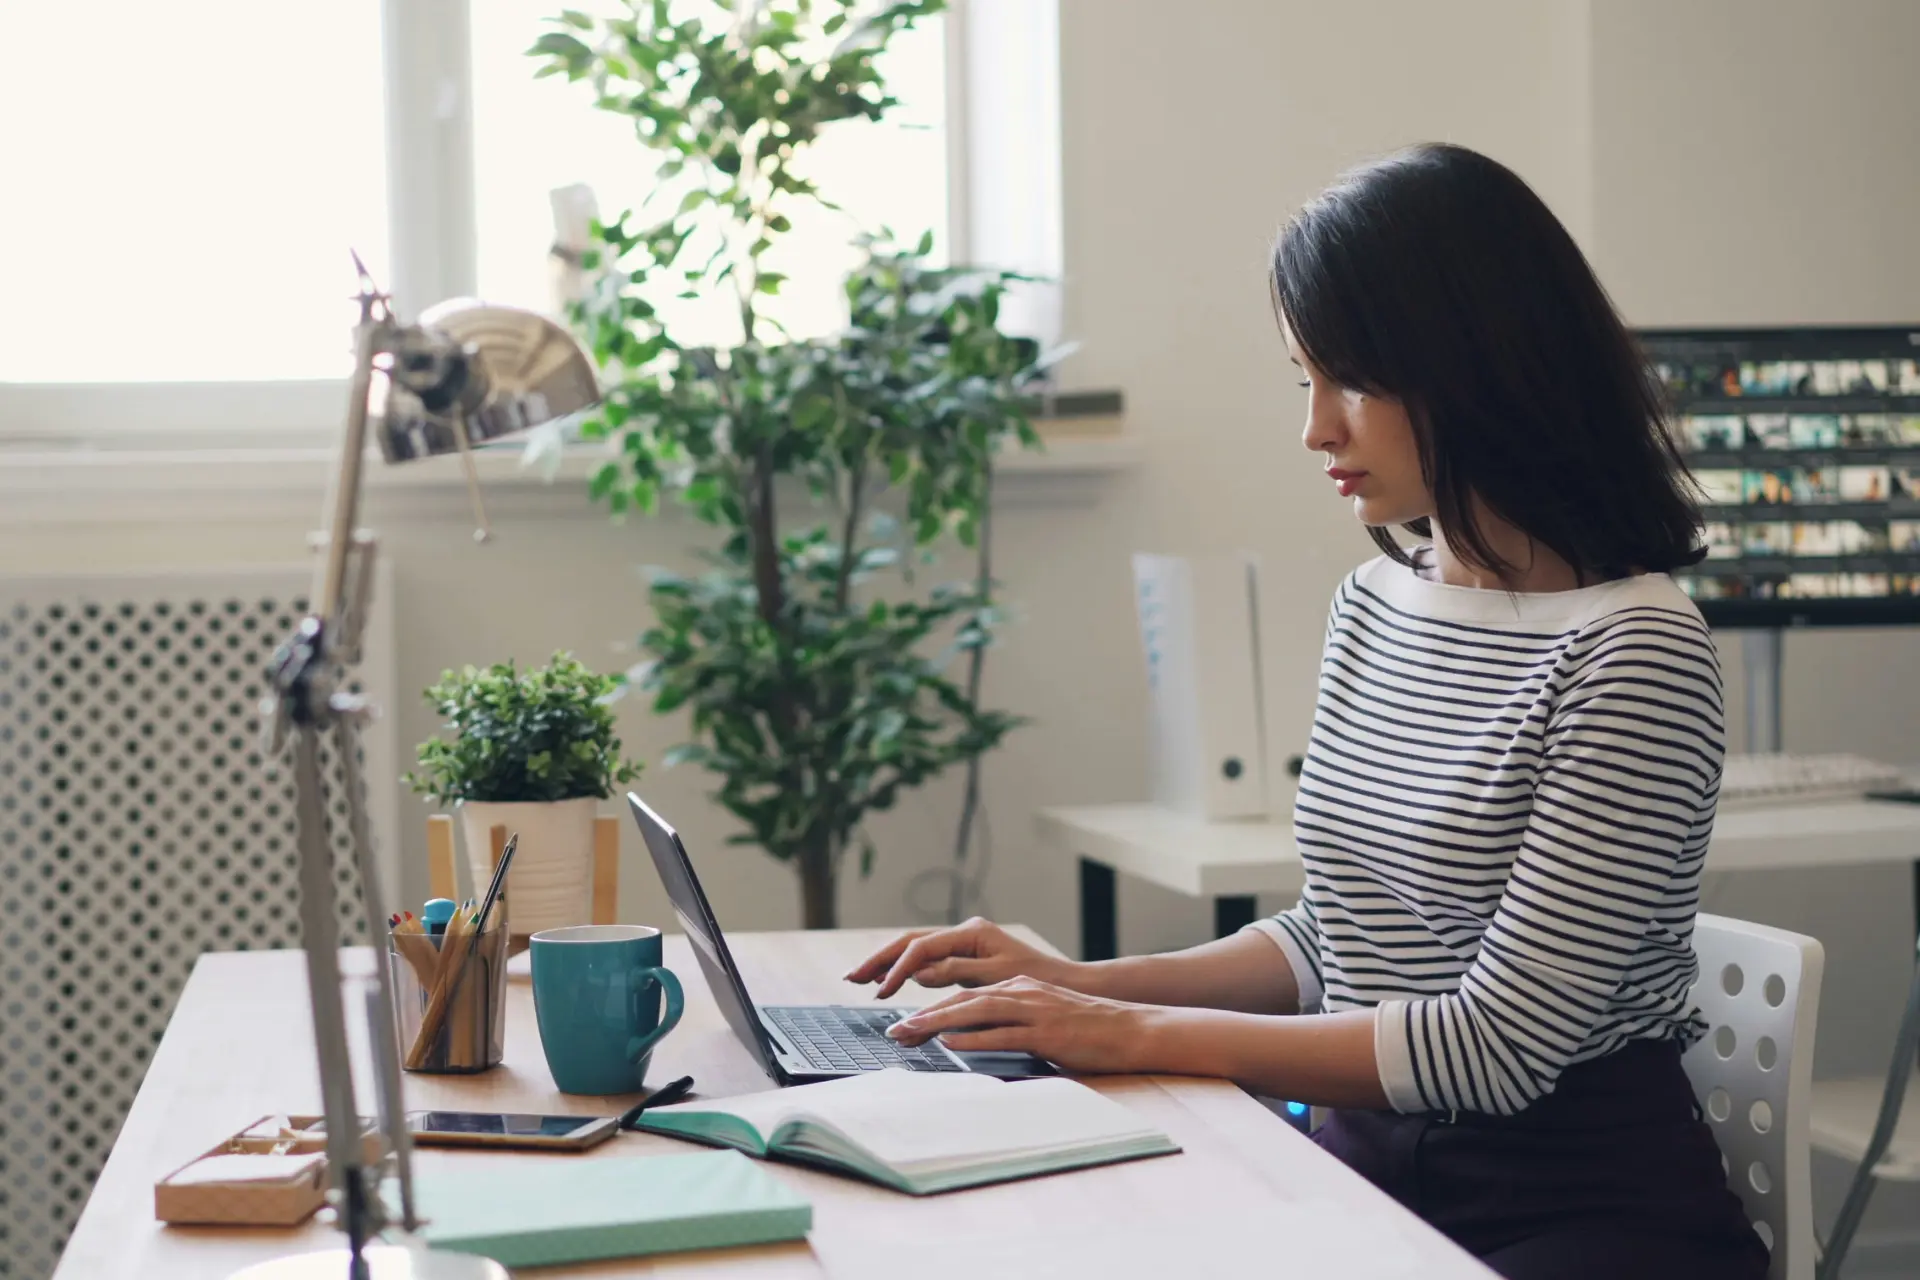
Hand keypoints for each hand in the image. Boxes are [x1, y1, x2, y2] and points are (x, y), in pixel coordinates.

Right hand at [844, 918, 1073, 998]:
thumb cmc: (1038, 982)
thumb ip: (957, 972)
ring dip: (888, 963)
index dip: (897, 969)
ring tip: (861, 978)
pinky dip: (906, 970)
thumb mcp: (998, 978)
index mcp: (972, 933)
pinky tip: (890, 980)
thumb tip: (919, 972)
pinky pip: (928, 961)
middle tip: (852, 977)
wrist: (1065, 984)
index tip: (880, 991)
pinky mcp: (965, 956)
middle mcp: (965, 933)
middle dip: (880, 959)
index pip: (923, 948)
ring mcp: (964, 943)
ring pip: (916, 950)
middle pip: (911, 942)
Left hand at [883, 976, 1154, 1073]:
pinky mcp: (1047, 1031)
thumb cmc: (1085, 1030)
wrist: (1129, 1029)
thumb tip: (969, 1036)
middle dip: (923, 1016)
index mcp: (1017, 988)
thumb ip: (1006, 1023)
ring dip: (938, 1023)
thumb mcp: (1040, 1019)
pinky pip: (1004, 1033)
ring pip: (976, 1011)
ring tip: (910, 1034)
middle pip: (962, 1000)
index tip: (903, 1025)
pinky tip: (953, 1043)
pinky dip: (975, 1037)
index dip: (930, 1009)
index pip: (964, 996)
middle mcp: (1021, 993)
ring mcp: (1034, 1010)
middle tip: (893, 1031)